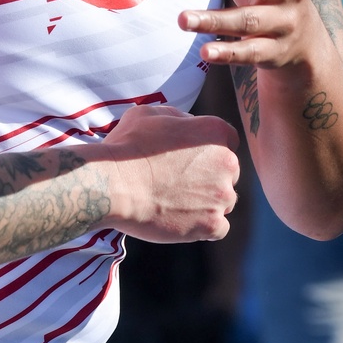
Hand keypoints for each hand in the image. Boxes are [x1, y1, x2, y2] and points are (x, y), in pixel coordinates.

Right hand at [98, 102, 239, 242]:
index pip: (227, 140)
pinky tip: (181, 220)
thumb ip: (177, 117)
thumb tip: (186, 124)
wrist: (114, 185)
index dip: (209, 150)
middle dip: (209, 177)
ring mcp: (222, 195)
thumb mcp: (149, 114)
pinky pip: (218, 228)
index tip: (191, 160)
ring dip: (206, 202)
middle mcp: (227, 162)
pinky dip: (203, 226)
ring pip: (224, 201)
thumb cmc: (128, 147)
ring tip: (175, 203)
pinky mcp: (212, 224)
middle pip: (228, 173)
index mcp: (215, 132)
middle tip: (179, 183)